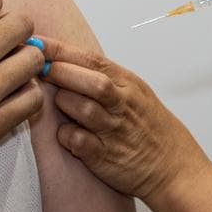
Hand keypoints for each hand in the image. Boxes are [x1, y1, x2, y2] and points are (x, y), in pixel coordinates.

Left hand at [38, 37, 211, 201]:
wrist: (174, 168)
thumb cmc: (149, 128)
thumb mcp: (134, 92)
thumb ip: (102, 76)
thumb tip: (62, 59)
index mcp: (128, 84)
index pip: (91, 59)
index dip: (60, 49)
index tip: (36, 42)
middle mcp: (122, 105)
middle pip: (88, 81)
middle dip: (58, 72)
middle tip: (36, 70)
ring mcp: (114, 131)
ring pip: (81, 108)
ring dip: (63, 104)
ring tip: (61, 106)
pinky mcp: (106, 157)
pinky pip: (77, 141)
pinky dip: (66, 135)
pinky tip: (68, 135)